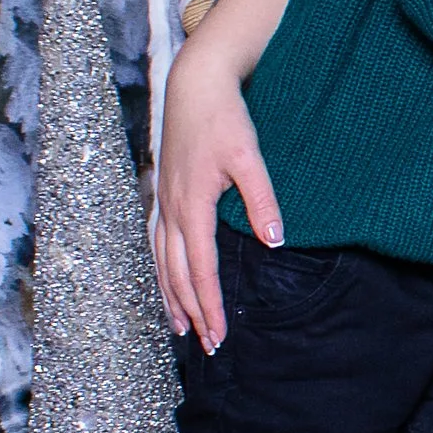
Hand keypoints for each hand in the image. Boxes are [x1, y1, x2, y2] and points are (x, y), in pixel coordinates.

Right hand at [153, 37, 282, 351]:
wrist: (194, 86)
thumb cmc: (224, 119)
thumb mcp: (250, 157)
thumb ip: (261, 200)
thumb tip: (275, 242)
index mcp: (192, 207)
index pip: (201, 270)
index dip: (210, 306)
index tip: (219, 336)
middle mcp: (172, 210)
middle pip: (178, 275)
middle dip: (192, 313)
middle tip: (207, 345)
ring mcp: (164, 202)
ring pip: (161, 263)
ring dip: (171, 297)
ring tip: (180, 327)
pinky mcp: (164, 194)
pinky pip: (157, 244)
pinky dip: (161, 271)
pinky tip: (167, 282)